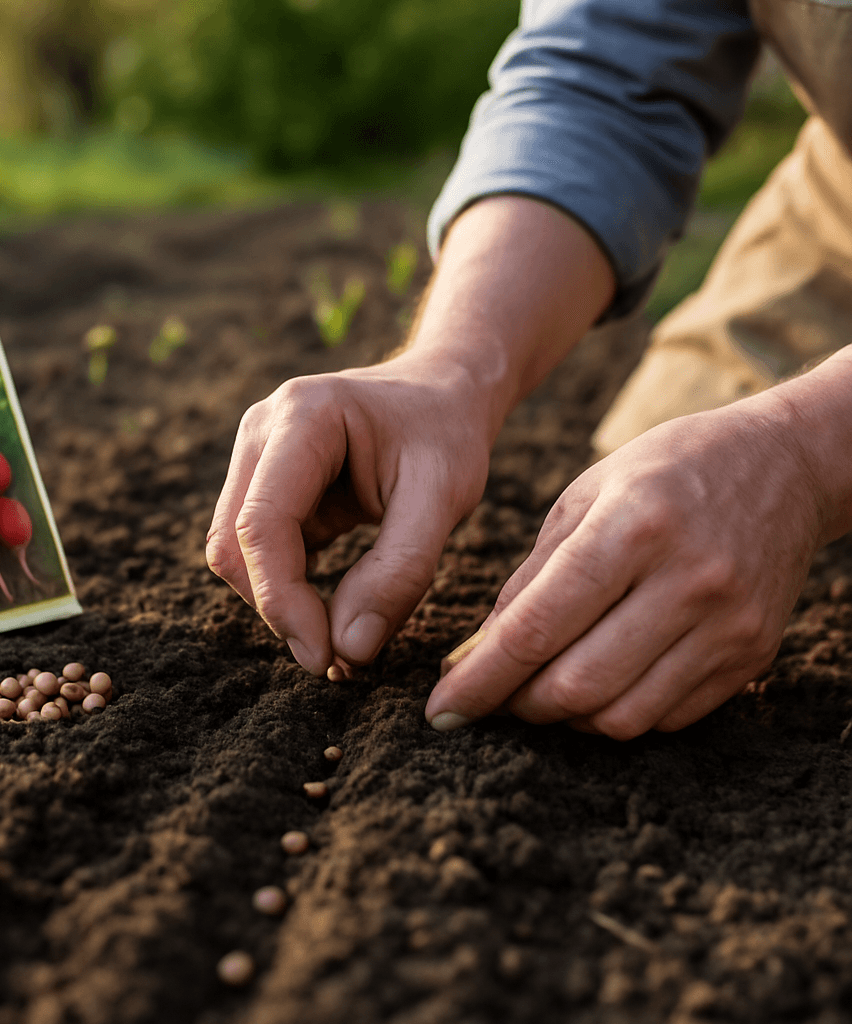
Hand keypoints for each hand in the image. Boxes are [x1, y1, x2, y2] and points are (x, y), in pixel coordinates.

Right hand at [206, 353, 491, 675]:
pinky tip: (333, 613)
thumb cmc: (446, 435)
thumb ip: (400, 572)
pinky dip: (288, 588)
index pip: (262, 523)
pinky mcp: (267, 484)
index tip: (324, 655)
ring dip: (279, 601)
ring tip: (342, 638)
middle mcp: (262, 431)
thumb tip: (348, 649)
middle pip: (234, 544)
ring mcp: (258, 456)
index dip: (281, 599)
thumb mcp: (445, 497)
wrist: (443, 394)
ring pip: (237, 552)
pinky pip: (259, 550)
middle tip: (336, 658)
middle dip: (277, 606)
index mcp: (302, 417)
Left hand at [425, 394, 826, 738]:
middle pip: (577, 686)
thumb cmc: (666, 470)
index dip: (479, 680)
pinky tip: (600, 681)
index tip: (441, 710)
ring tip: (542, 687)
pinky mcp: (753, 655)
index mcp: (631, 529)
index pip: (536, 629)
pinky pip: (668, 718)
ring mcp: (728, 626)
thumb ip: (531, 575)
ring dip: (566, 718)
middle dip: (517, 705)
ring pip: (622, 717)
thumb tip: (479, 650)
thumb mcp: (584, 494)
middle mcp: (688, 582)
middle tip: (492, 695)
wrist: (784, 465)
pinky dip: (618, 713)